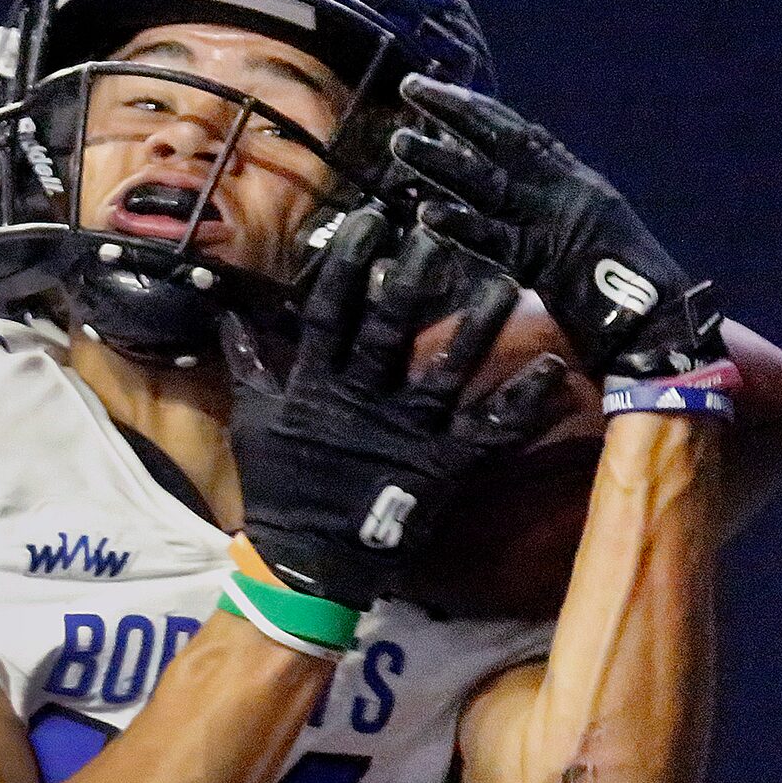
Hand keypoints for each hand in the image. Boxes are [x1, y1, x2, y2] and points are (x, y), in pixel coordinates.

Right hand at [226, 205, 571, 610]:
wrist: (307, 563)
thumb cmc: (279, 489)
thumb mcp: (252, 421)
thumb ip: (248, 364)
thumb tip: (227, 313)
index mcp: (317, 384)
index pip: (330, 310)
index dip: (349, 264)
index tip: (370, 219)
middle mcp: (364, 398)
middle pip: (390, 328)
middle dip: (414, 279)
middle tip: (440, 232)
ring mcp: (406, 430)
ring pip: (447, 367)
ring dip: (479, 326)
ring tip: (508, 281)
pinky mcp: (442, 464)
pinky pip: (489, 429)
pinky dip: (524, 403)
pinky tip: (554, 369)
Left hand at [389, 74, 724, 380]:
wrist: (664, 325)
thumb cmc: (627, 296)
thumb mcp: (583, 243)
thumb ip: (545, 224)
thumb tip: (500, 218)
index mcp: (577, 183)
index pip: (521, 134)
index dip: (479, 109)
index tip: (440, 90)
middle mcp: (565, 191)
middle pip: (501, 141)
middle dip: (456, 112)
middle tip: (411, 87)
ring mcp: (554, 223)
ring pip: (488, 182)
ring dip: (441, 161)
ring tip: (399, 142)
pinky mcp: (544, 263)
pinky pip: (493, 241)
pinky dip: (460, 225)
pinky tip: (425, 213)